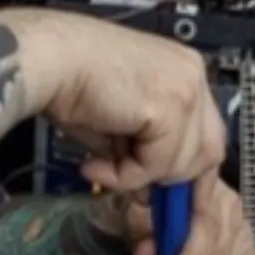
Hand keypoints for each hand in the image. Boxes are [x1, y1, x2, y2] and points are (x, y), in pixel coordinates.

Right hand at [5, 8, 226, 197]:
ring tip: (101, 165)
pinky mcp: (171, 106)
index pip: (208, 131)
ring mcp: (187, 89)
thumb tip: (156, 181)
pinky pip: (160, 164)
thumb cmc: (69, 80)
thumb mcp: (124, 122)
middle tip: (137, 188)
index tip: (180, 196)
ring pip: (186, 163)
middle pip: (211, 149)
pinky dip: (128, 175)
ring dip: (141, 176)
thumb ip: (148, 146)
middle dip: (175, 179)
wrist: (43, 58)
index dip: (193, 168)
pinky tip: (96, 163)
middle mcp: (193, 75)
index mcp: (184, 70)